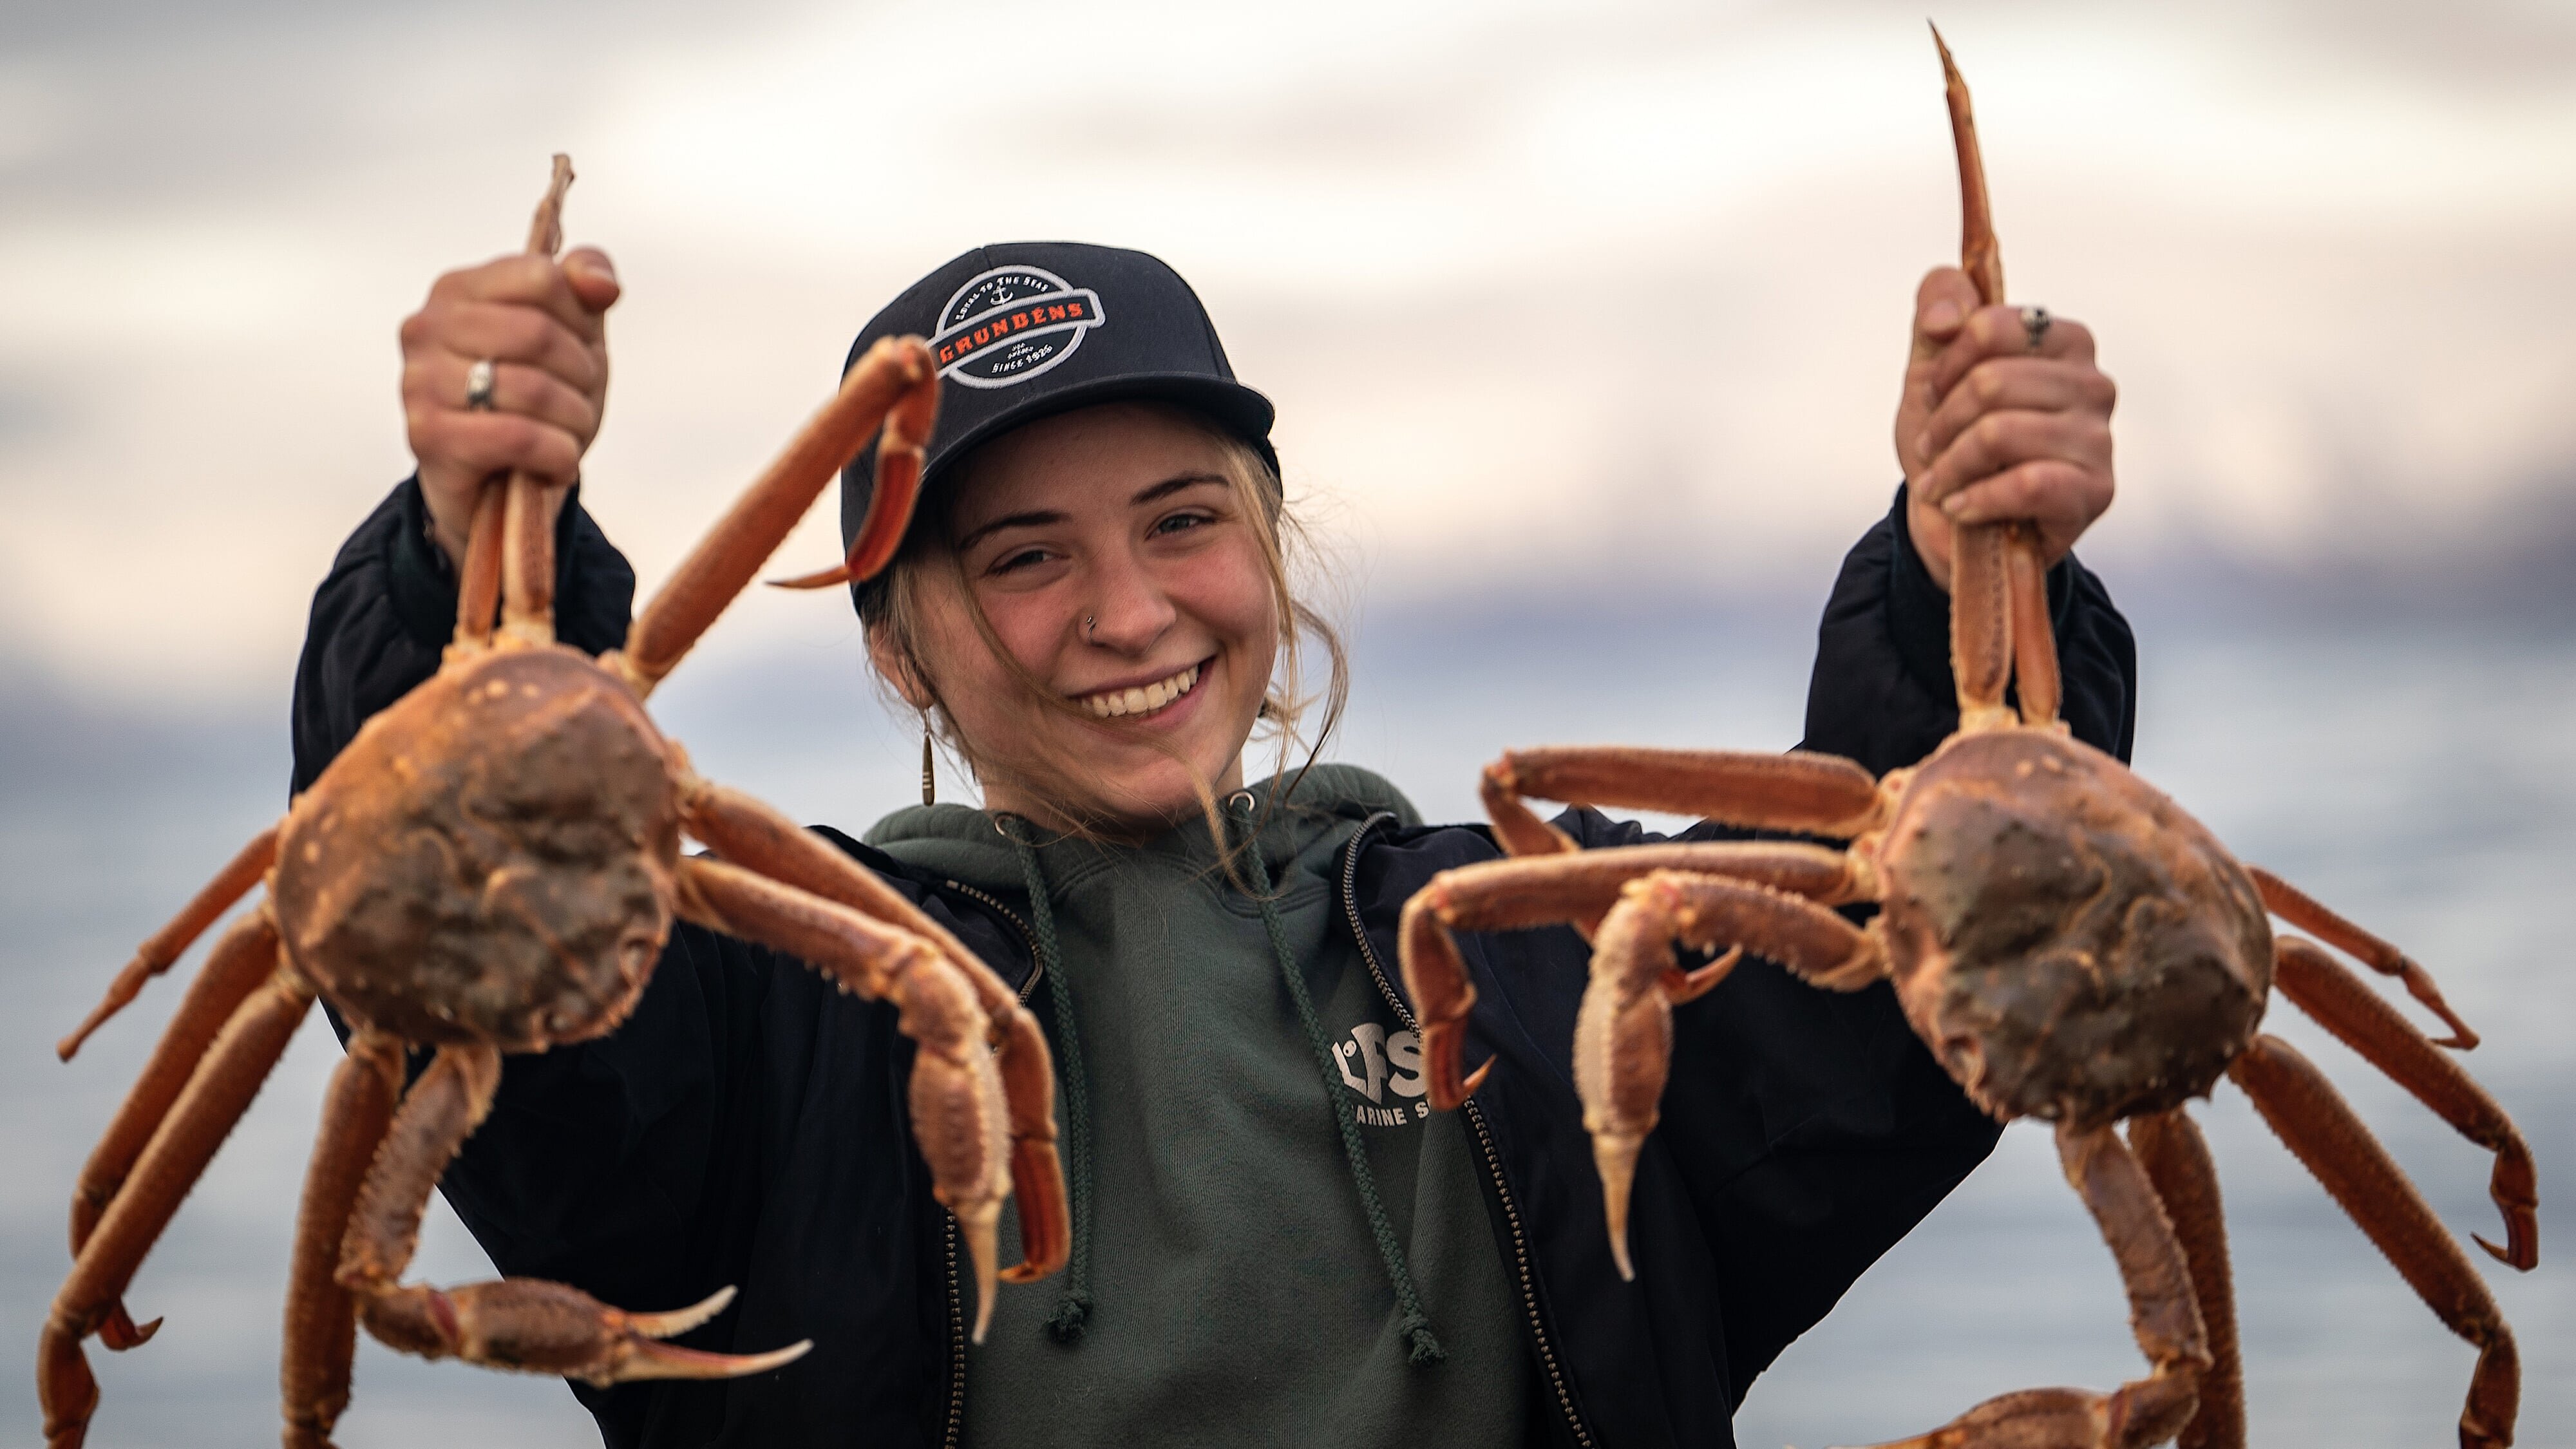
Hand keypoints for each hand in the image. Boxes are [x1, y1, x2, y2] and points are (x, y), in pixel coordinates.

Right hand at [400, 247, 620, 565]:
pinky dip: (558, 454)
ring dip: (575, 420)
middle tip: (579, 400)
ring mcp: (421, 382)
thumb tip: (602, 284)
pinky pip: (520, 437)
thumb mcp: (571, 334)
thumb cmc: (534, 401)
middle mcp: (426, 328)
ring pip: (534, 388)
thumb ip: (585, 284)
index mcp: (457, 290)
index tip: (580, 348)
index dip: (580, 320)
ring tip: (568, 433)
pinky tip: (557, 462)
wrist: (497, 483)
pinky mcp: (430, 437)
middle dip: (581, 375)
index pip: (541, 278)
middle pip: (539, 334)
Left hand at [1894, 267, 2114, 592]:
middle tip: (1930, 449)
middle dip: (1942, 423)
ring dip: (1950, 467)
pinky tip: (1961, 507)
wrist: (1957, 517)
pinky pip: (2027, 484)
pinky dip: (1978, 499)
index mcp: (2063, 341)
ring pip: (2000, 434)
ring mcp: (2099, 439)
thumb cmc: (1953, 437)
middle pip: (1991, 382)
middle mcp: (2093, 384)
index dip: (1944, 366)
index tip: (1933, 395)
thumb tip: (1945, 317)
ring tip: (1939, 483)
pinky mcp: (2095, 491)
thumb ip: (1938, 309)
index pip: (1989, 328)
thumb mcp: (1930, 368)